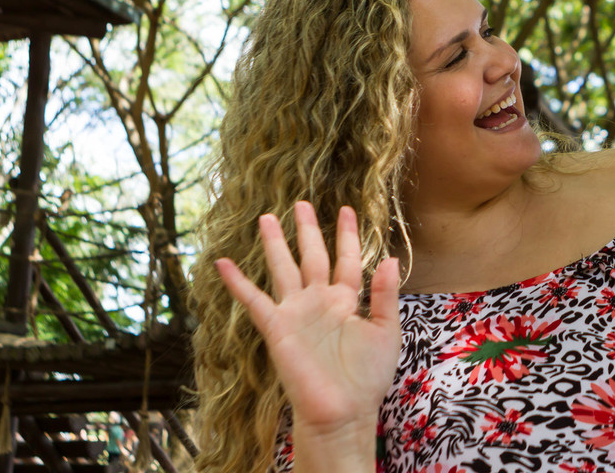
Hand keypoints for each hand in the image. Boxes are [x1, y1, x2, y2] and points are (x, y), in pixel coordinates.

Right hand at [216, 201, 401, 437]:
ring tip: (266, 218)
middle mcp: (320, 301)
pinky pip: (254, 301)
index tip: (347, 210)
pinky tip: (224, 263)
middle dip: (307, 230)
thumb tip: (390, 258)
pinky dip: (238, 283)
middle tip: (300, 203)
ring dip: (275, 244)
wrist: (343, 411)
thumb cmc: (368, 376)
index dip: (347, 235)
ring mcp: (297, 312)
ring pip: (284, 269)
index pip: (347, 259)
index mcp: (347, 300)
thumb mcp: (386, 331)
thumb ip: (385, 295)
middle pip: (312, 256)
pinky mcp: (277, 328)